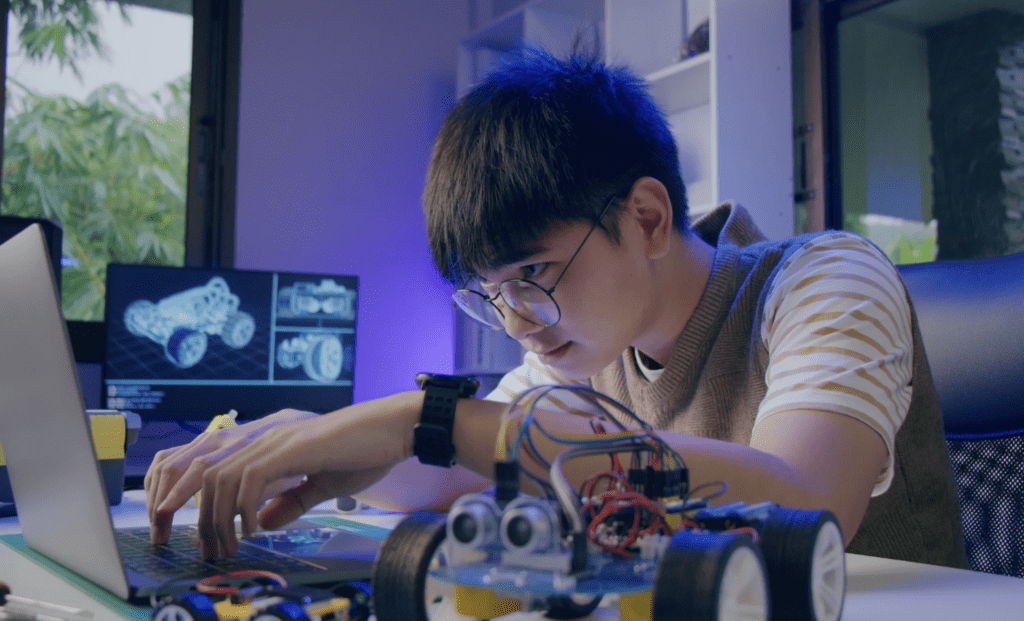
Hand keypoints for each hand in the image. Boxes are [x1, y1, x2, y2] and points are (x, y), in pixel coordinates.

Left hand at [150, 393, 420, 557]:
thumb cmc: (366, 452)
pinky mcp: (292, 447)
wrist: (395, 427)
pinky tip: (253, 528)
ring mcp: (276, 441)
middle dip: (199, 517)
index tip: (209, 538)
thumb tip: (263, 522)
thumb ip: (293, 501)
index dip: (204, 505)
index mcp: (271, 446)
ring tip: (228, 545)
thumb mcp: (324, 485)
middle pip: (207, 476)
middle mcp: (266, 439)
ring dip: (217, 517)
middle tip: (210, 549)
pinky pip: (250, 479)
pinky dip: (243, 508)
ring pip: (220, 478)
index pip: (217, 472)